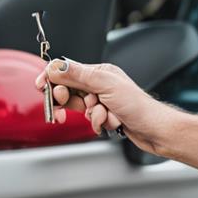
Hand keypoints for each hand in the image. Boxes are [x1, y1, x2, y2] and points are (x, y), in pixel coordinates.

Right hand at [34, 59, 178, 155]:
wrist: (155, 130)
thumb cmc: (139, 106)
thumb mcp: (106, 86)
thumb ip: (79, 75)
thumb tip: (56, 67)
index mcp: (100, 72)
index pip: (66, 71)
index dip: (52, 79)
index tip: (42, 88)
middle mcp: (100, 85)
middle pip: (68, 90)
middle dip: (71, 101)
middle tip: (81, 104)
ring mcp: (102, 101)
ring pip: (80, 108)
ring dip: (92, 114)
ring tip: (107, 114)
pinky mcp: (106, 116)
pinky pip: (90, 120)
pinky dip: (99, 123)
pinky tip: (113, 123)